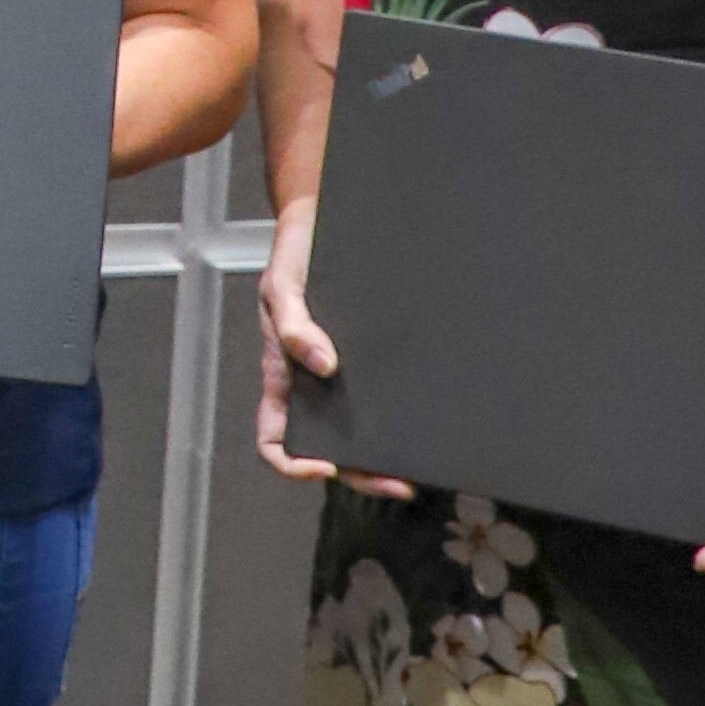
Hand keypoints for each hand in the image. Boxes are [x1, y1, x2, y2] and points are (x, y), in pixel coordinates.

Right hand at [254, 196, 413, 496]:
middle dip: (362, 474)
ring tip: (422, 463)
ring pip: (361, 432)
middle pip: (330, 450)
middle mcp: (314, 385)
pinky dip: (403, 418)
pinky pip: (385, 398)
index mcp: (283, 377)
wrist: (322, 222)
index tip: (324, 467)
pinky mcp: (373, 359)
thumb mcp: (281, 289)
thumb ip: (293, 328)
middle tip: (400, 483)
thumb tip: (324, 366)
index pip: (276, 440)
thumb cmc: (293, 257)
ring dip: (386, 455)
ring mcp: (344, 375)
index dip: (294, 464)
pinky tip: (428, 420)